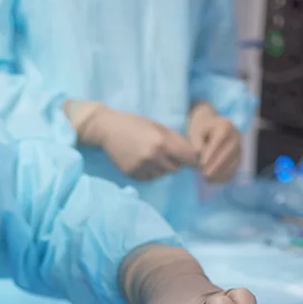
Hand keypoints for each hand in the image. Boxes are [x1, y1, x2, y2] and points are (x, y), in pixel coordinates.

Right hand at [67, 101, 197, 181]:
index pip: (189, 158)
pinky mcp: (132, 174)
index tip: (193, 159)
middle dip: (174, 162)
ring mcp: (142, 167)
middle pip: (176, 169)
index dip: (193, 159)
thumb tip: (195, 155)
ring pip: (162, 175)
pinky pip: (149, 178)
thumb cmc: (135, 124)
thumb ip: (176, 140)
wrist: (107, 130)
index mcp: (162, 142)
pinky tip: (141, 161)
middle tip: (165, 153)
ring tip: (151, 156)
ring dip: (161, 168)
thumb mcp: (158, 127)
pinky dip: (149, 172)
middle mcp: (153, 157)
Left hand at [187, 103, 241, 183]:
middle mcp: (236, 135)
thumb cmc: (200, 129)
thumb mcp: (195, 132)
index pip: (219, 140)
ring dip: (221, 172)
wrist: (210, 126)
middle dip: (216, 165)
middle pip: (229, 152)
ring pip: (234, 161)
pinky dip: (225, 175)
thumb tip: (199, 153)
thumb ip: (196, 142)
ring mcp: (240, 146)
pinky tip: (214, 181)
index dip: (211, 153)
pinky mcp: (239, 156)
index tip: (201, 164)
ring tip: (208, 179)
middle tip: (204, 175)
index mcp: (225, 126)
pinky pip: (235, 168)